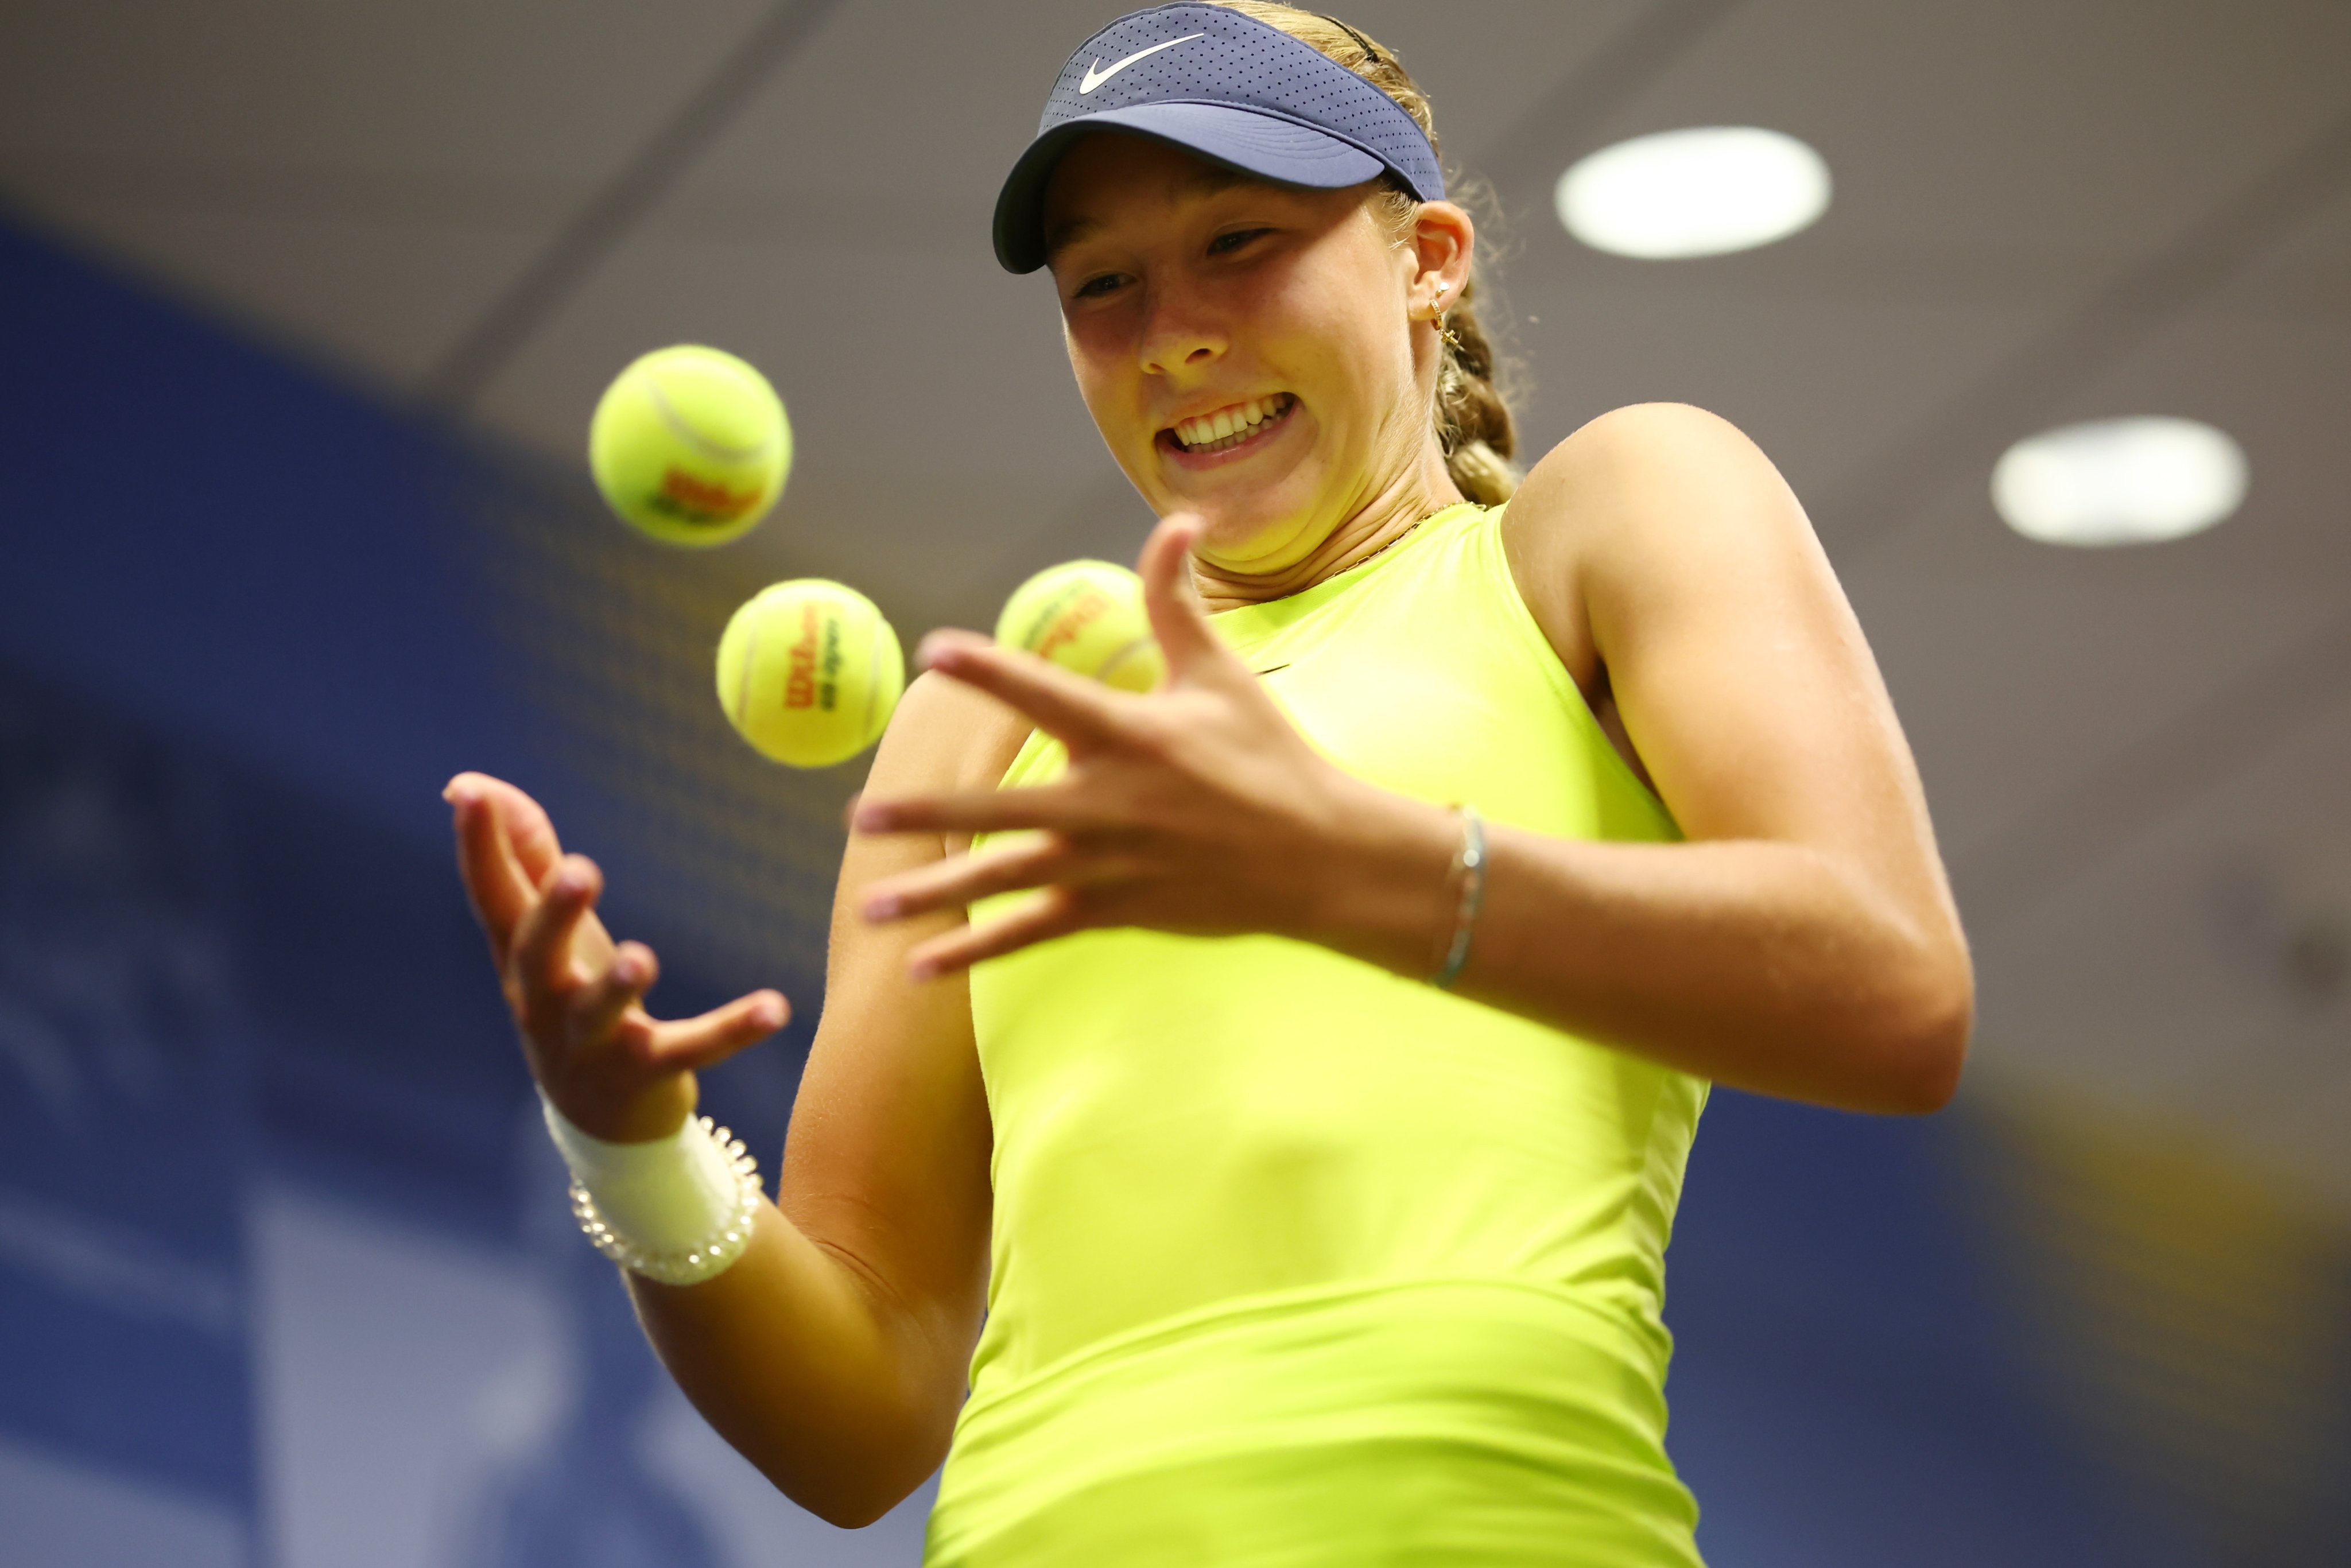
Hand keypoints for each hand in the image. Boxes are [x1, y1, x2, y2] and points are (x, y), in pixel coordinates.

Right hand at [445, 772, 787, 1141]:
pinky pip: (693, 1049)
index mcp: (520, 961)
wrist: (597, 1123)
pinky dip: (733, 1030)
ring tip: (642, 958)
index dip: (478, 847)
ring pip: (602, 1013)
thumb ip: (522, 859)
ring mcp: (594, 1044)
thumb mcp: (544, 937)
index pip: (491, 897)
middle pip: (538, 954)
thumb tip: (471, 785)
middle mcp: (545, 1002)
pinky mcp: (648, 1074)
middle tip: (581, 871)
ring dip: (619, 985)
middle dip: (556, 913)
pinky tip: (775, 1008)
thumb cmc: (570, 1002)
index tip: (469, 793)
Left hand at [852, 515, 1454, 977]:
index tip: (932, 651)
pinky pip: (1030, 932)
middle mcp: (1106, 801)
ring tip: (868, 903)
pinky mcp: (1113, 909)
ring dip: (932, 896)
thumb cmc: (1269, 758)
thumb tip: (1179, 521)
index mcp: (1128, 733)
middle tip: (859, 817)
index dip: (987, 669)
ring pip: (1002, 880)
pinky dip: (976, 950)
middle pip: (997, 808)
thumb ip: (1176, 602)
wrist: (1319, 857)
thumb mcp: (1221, 675)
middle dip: (925, 815)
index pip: (1044, 692)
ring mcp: (1105, 863)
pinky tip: (921, 969)